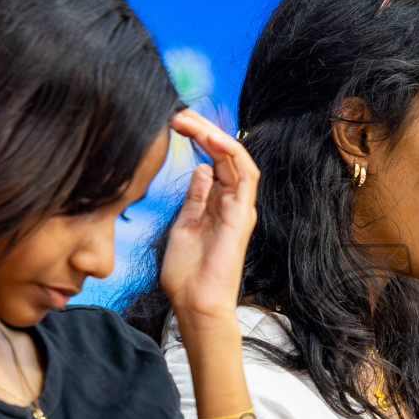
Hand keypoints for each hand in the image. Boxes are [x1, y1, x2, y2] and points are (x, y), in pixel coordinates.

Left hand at [160, 109, 259, 327]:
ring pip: (236, 158)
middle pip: (224, 155)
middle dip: (203, 130)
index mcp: (217, 205)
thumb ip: (194, 198)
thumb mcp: (184, 226)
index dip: (197, 139)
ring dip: (214, 135)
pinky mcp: (242, 215)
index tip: (173, 124)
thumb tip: (200, 168)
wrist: (195, 304)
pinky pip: (245, 175)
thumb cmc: (187, 275)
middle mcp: (233, 203)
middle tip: (178, 114)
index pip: (213, 161)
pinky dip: (231, 153)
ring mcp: (240, 208)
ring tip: (189, 120)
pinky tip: (211, 138)